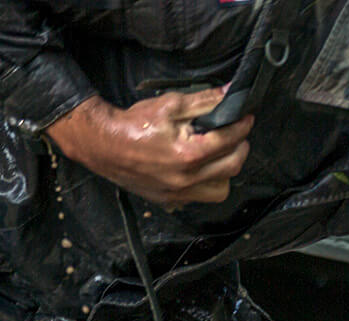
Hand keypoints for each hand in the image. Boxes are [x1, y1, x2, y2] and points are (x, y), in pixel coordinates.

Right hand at [44, 88, 252, 207]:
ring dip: (225, 172)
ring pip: (220, 189)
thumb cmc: (134, 123)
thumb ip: (203, 101)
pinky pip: (199, 199)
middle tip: (237, 135)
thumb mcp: (170, 105)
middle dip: (240, 148)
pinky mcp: (169, 200)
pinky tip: (200, 170)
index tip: (246, 118)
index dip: (242, 126)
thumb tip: (229, 93)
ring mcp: (178, 193)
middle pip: (232, 167)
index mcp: (188, 154)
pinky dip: (205, 185)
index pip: (229, 141)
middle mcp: (186, 178)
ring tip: (219, 156)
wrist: (102, 143)